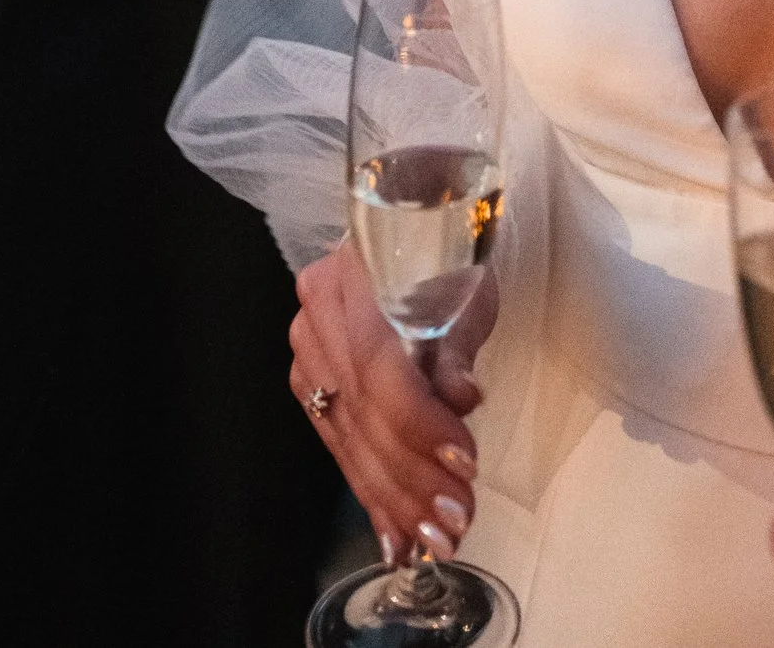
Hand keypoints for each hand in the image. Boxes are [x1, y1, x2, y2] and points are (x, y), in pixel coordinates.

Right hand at [291, 240, 496, 561]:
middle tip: (451, 524)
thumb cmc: (446, 258)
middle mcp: (317, 316)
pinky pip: (341, 445)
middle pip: (364, 411)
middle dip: (410, 478)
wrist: (411, 232)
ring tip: (430, 540)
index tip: (463, 463)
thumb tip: (463, 398)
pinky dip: (372, 491)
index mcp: (351, 279)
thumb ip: (457, 350)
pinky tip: (393, 534)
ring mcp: (308, 353)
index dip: (421, 423)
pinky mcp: (311, 384)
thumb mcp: (465, 291)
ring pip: (350, 438)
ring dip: (393, 498)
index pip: (381, 367)